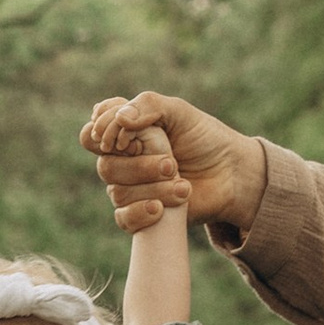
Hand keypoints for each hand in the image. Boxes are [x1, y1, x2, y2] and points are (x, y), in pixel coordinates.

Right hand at [80, 93, 265, 237]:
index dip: (103, 134)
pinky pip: (123, 219)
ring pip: (117, 193)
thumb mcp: (179, 112)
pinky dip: (141, 213)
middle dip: (140, 165)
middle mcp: (122, 162)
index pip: (91, 134)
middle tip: (172, 163)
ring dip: (153, 188)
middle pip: (104, 166)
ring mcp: (131, 189)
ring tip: (183, 185)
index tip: (129, 134)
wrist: (232, 174)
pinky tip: (161, 208)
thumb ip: (148, 105)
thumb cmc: (205, 138)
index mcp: (124, 134)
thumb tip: (120, 119)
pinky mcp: (142, 215)